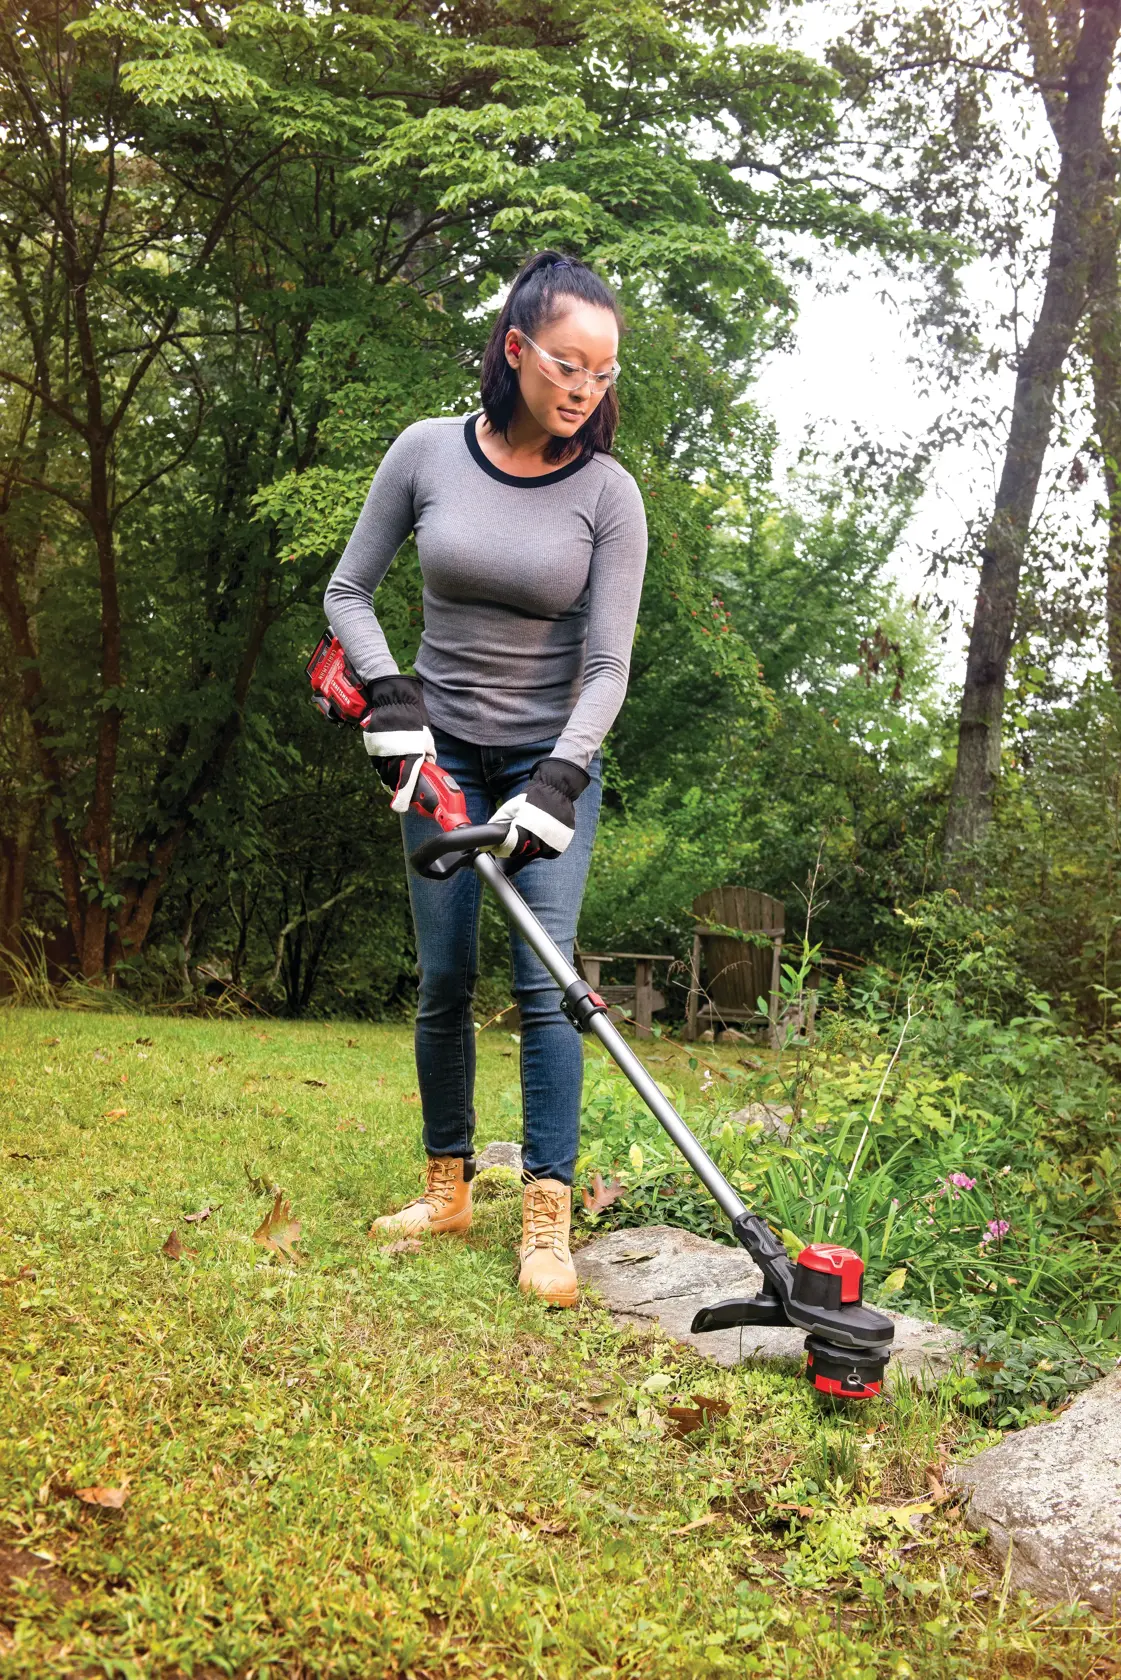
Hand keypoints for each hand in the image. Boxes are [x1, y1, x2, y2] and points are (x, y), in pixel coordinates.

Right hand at [361, 675, 435, 811]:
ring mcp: (381, 753)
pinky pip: (377, 765)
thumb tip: (428, 766)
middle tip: (404, 791)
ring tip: (397, 776)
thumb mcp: (427, 738)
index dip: (403, 798)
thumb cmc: (413, 719)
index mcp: (411, 756)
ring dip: (390, 779)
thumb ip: (427, 756)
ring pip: (384, 774)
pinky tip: (389, 764)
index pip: (406, 783)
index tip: (402, 807)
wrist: (393, 701)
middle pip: (393, 782)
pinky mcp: (373, 749)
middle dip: (398, 788)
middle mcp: (394, 757)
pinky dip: (383, 768)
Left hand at [491, 757, 589, 874]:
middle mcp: (540, 835)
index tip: (502, 846)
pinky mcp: (562, 841)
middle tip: (519, 838)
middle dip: (519, 847)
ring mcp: (553, 839)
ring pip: (538, 853)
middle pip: (525, 851)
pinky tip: (543, 839)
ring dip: (533, 848)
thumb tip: (489, 834)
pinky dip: (545, 850)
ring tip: (532, 835)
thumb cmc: (532, 798)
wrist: (556, 789)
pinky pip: (550, 854)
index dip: (504, 848)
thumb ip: (499, 820)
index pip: (511, 847)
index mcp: (525, 827)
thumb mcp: (511, 806)